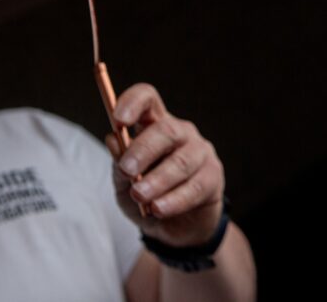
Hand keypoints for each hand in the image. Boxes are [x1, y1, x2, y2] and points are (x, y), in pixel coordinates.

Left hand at [106, 84, 224, 247]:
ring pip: (181, 162)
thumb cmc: (146, 196)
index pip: (147, 99)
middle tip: (127, 169)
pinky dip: (173, 200)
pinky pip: (194, 187)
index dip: (133, 103)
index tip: (118, 120)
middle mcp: (180, 133)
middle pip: (166, 130)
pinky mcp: (213, 177)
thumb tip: (113, 139)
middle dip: (144, 149)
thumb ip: (119, 162)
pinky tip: (158, 209)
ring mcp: (200, 153)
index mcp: (154, 124)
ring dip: (157, 180)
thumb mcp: (124, 182)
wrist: (173, 228)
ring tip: (139, 196)